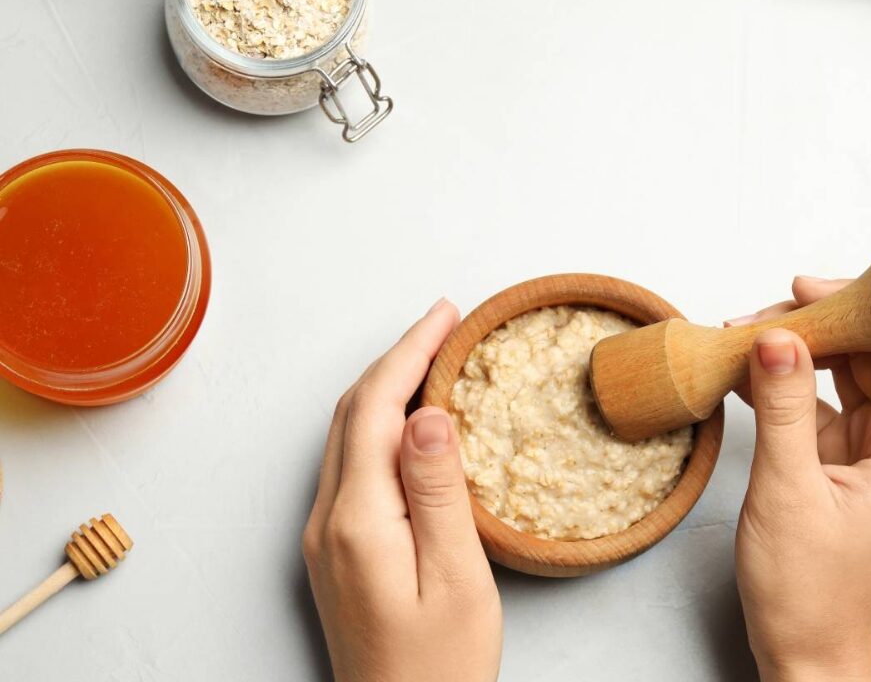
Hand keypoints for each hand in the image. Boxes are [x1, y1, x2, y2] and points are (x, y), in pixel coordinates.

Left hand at [303, 299, 501, 681]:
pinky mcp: (335, 551)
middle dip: (396, 358)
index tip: (446, 314)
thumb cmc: (439, 667)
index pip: (376, 407)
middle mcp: (327, 521)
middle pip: (352, 412)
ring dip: (385, 387)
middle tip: (445, 324)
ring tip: (432, 358)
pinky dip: (378, 424)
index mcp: (358, 520)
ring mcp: (324, 537)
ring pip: (347, 434)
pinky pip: (351, 464)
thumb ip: (438, 491)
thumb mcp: (456, 578)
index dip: (410, 351)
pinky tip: (410, 422)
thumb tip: (428, 414)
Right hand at [730, 277, 870, 681]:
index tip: (813, 288)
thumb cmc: (810, 593)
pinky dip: (784, 382)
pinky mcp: (840, 460)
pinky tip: (745, 371)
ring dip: (799, 348)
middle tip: (762, 314)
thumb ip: (782, 407)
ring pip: (847, 370)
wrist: (806, 652)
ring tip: (744, 336)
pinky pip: (818, 401)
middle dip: (822, 321)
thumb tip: (777, 335)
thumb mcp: (787, 492)